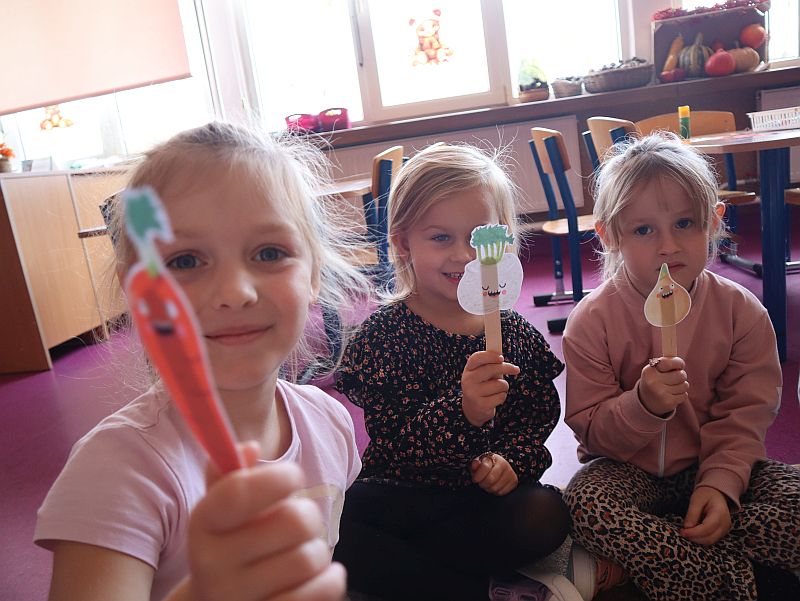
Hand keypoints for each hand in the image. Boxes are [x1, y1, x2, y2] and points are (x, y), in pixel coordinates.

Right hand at [186, 442, 345, 600]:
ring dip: (316, 550)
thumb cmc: (229, 543)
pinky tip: (317, 575)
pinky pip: (323, 589)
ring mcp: (238, 599)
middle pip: (294, 521)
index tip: (291, 477)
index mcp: (203, 524)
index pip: (239, 492)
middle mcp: (213, 565)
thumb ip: (229, 474)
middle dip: (307, 515)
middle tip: (298, 522)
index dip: (278, 477)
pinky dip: (330, 578)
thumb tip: (249, 448)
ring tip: (299, 552)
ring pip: (311, 557)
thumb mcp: (220, 508)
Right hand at [461, 351, 519, 426]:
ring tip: (497, 389)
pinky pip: (501, 396)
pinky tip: (494, 398)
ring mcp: (473, 393)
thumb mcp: (483, 373)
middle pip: (491, 369)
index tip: (502, 357)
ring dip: (504, 386)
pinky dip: (502, 396)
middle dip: (507, 368)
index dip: (490, 356)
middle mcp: (468, 380)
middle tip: (516, 369)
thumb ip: (491, 364)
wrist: (473, 408)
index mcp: (469, 369)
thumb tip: (502, 358)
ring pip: (500, 384)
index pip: (477, 358)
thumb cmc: (482, 385)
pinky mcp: (481, 405)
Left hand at [470, 453, 518, 495]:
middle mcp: (504, 464)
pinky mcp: (514, 481)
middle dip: (482, 483)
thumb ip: (475, 464)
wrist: (499, 468)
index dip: (477, 476)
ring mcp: (510, 473)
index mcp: (494, 458)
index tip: (474, 479)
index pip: (485, 467)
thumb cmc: (487, 466)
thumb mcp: (479, 464)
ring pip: (495, 488)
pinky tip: (494, 486)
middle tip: (481, 483)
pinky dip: (495, 492)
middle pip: (490, 480)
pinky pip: (501, 492)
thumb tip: (476, 464)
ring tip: (487, 484)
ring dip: (488, 488)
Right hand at [638, 356, 688, 416]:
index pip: (669, 362)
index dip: (678, 363)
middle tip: (676, 377)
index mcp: (649, 371)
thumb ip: (667, 362)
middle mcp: (653, 382)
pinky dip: (681, 395)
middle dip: (682, 375)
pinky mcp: (668, 402)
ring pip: (684, 385)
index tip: (680, 365)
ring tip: (673, 387)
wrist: (647, 402)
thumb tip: (679, 359)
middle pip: (681, 375)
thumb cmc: (655, 380)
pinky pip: (684, 395)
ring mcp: (660, 393)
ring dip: (682, 386)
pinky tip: (672, 395)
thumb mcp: (655, 370)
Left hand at [680, 486, 731, 545]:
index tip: (682, 532)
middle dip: (694, 538)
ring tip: (686, 531)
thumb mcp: (696, 500)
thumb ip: (692, 513)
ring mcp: (724, 530)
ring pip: (710, 541)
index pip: (707, 528)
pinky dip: (700, 538)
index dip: (694, 532)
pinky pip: (710, 540)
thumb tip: (687, 527)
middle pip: (709, 538)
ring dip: (696, 539)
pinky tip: (693, 532)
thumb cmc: (705, 495)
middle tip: (682, 532)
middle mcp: (725, 524)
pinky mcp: (721, 533)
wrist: (716, 495)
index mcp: (720, 513)